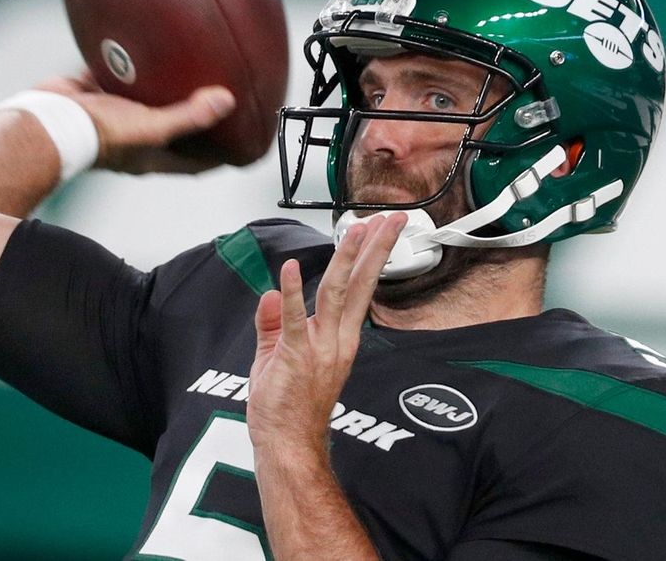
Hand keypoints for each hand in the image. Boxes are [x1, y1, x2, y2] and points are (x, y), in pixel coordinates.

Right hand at [36, 72, 234, 173]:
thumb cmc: (98, 134)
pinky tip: (148, 42)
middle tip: (223, 97)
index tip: (244, 144)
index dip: (222, 156)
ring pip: (149, 100)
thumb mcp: (151, 127)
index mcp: (153, 156)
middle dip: (199, 118)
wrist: (48, 120)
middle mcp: (137, 137)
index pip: (197, 163)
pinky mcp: (97, 92)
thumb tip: (227, 101)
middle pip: (177, 130)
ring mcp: (116, 115)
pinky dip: (133, 63)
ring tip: (190, 67)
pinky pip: (119, 75)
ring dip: (167, 88)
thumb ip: (188, 116)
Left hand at [246, 213, 406, 452]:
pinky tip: (293, 269)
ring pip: (337, 294)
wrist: (288, 446)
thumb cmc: (287, 408)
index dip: (372, 257)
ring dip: (347, 259)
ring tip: (358, 229)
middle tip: (392, 218)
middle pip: (361, 284)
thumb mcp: (277, 358)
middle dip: (376, 248)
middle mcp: (337, 340)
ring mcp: (320, 348)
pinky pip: (295, 320)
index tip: (382, 230)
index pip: (362, 289)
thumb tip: (273, 293)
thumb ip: (274, 323)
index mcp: (341, 339)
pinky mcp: (296, 357)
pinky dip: (293, 293)